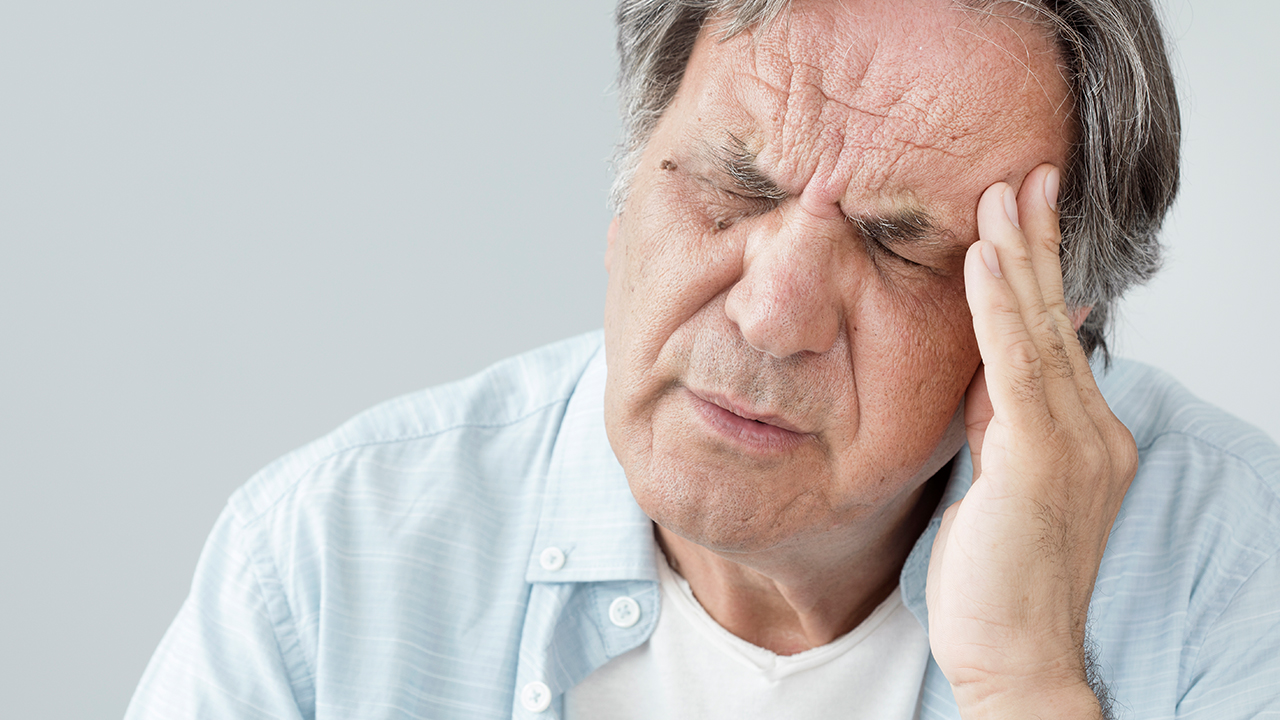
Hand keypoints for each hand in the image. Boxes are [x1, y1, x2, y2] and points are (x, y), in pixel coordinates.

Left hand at [925, 164, 1137, 718]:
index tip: (1019, 215)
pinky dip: (1000, 309)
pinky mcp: (1042, 461)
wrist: (1014, 660)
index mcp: (1080, 435)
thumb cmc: (996, 582)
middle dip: (1036, 243)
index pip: (1054, 336)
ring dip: (1017, 257)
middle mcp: (1092, 431)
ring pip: (1041, 332)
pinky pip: (1018, 368)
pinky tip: (984, 260)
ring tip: (1000, 194)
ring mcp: (1076, 445)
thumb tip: (983, 363)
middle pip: (1058, 319)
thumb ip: (995, 420)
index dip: (1037, 273)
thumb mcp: (995, 481)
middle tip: (1022, 177)